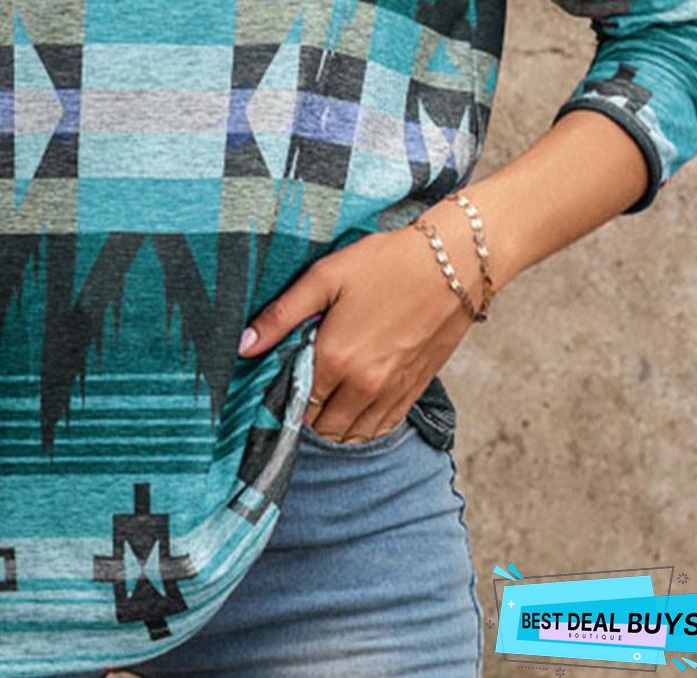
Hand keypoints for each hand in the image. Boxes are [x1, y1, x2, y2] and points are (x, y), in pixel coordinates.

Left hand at [237, 209, 485, 441]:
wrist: (453, 264)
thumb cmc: (386, 263)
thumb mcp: (326, 276)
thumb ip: (281, 315)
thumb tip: (242, 345)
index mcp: (335, 359)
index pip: (296, 402)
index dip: (283, 393)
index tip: (280, 378)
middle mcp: (364, 386)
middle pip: (321, 426)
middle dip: (306, 411)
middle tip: (303, 381)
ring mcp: (392, 392)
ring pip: (350, 434)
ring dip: (333, 423)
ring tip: (327, 392)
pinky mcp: (414, 390)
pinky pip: (380, 429)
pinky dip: (362, 426)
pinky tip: (355, 401)